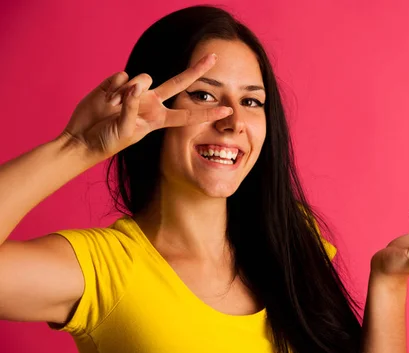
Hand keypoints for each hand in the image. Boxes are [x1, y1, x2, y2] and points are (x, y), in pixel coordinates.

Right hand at [59, 53, 232, 160]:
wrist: (82, 138)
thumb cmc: (108, 141)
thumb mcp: (126, 131)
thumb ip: (132, 108)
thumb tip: (135, 85)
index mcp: (158, 118)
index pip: (188, 115)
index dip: (207, 112)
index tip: (228, 110)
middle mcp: (151, 102)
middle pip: (179, 82)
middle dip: (197, 70)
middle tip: (215, 56)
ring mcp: (135, 91)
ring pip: (143, 78)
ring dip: (129, 92)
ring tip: (113, 107)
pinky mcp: (117, 83)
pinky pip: (122, 77)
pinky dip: (112, 88)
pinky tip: (104, 99)